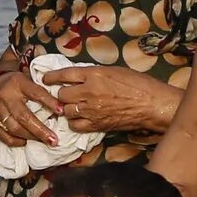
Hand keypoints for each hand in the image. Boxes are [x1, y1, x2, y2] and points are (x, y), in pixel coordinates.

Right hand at [0, 65, 60, 146]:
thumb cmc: (17, 84)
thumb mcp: (29, 80)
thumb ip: (42, 91)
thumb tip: (62, 105)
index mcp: (18, 83)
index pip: (35, 93)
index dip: (49, 102)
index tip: (61, 111)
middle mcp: (6, 97)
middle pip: (23, 116)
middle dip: (40, 130)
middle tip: (53, 140)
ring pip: (14, 128)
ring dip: (30, 137)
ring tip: (44, 142)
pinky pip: (4, 136)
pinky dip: (16, 141)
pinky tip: (26, 142)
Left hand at [32, 62, 172, 136]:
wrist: (151, 104)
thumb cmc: (137, 84)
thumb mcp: (114, 70)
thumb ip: (94, 74)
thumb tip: (79, 77)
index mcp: (93, 74)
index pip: (64, 74)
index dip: (51, 77)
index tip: (45, 79)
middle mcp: (88, 92)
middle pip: (61, 95)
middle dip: (60, 95)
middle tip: (63, 95)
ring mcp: (91, 110)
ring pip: (66, 111)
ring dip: (66, 109)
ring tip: (71, 107)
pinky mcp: (96, 125)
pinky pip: (75, 125)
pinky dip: (74, 122)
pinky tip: (79, 119)